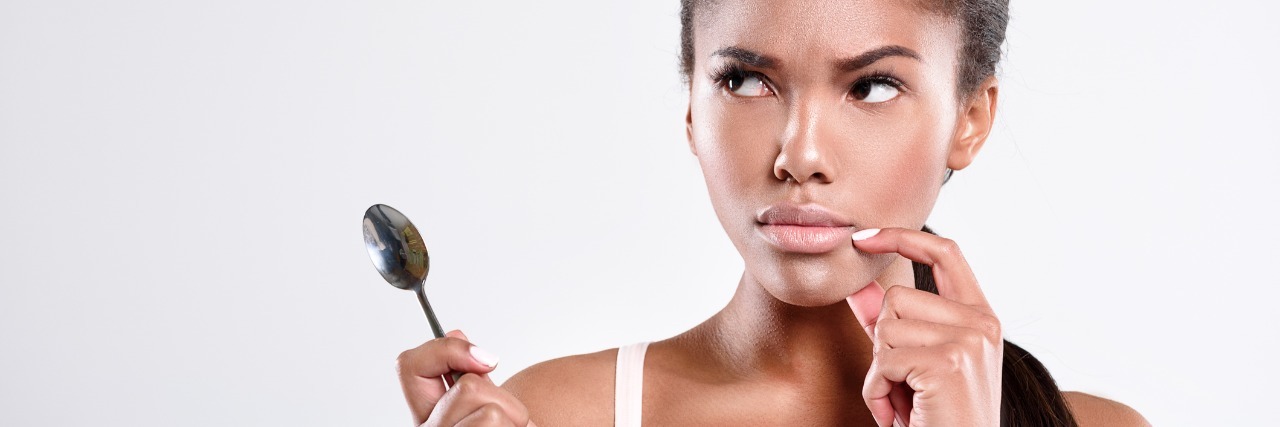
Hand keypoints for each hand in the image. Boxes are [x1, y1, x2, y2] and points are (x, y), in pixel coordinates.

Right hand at [397, 330, 535, 426]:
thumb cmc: (502, 425)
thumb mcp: (487, 395)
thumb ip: (470, 372)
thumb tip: (453, 334)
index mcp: (426, 412)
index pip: (410, 365)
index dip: (447, 350)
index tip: (485, 359)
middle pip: (469, 386)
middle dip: (500, 396)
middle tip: (505, 415)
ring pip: (490, 410)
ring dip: (514, 417)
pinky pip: (499, 424)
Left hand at [846, 228, 1002, 426]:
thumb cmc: (937, 416)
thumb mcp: (913, 363)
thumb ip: (890, 322)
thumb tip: (857, 286)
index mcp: (982, 316)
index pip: (945, 253)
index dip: (901, 237)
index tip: (862, 238)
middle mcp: (983, 323)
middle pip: (897, 298)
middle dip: (883, 342)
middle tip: (905, 382)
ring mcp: (969, 341)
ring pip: (885, 328)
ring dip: (879, 371)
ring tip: (904, 399)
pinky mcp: (947, 363)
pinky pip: (882, 361)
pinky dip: (877, 392)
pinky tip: (900, 414)